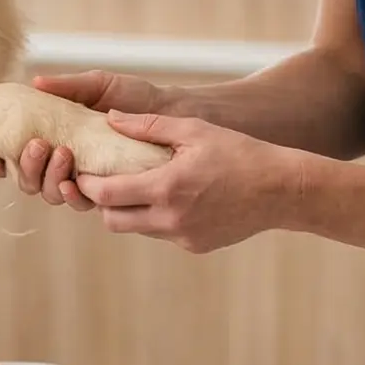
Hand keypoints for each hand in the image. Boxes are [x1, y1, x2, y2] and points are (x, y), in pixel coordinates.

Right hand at [0, 70, 175, 209]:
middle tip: (38, 145)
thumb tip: (34, 82)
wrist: (173, 115)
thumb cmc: (136, 98)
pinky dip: (73, 194)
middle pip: (29, 180)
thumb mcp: (99, 85)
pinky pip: (81, 202)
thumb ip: (67, 86)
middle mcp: (65, 164)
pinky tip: (74, 182)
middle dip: (27, 166)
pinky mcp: (107, 193)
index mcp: (56, 139)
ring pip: (51, 193)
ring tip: (60, 153)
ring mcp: (84, 180)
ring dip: (48, 178)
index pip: (18, 156)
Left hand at [74, 111, 297, 253]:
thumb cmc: (240, 153)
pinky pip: (163, 234)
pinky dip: (157, 218)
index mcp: (166, 187)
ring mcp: (183, 237)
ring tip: (138, 186)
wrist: (281, 190)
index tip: (82, 171)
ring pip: (137, 229)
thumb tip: (111, 119)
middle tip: (105, 181)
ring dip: (130, 211)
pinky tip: (173, 197)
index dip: (87, 184)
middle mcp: (170, 219)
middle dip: (103, 202)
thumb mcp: (194, 130)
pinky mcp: (196, 246)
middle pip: (113, 221)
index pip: (106, 194)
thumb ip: (148, 125)